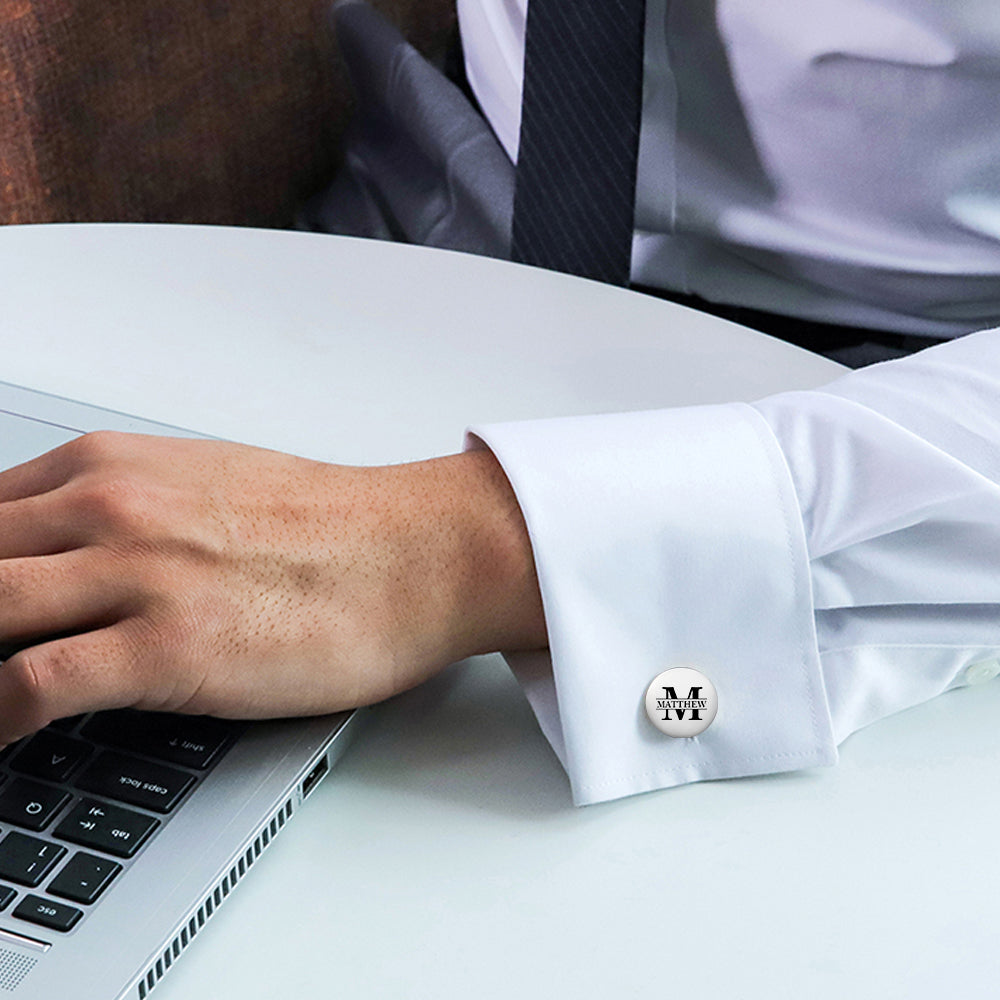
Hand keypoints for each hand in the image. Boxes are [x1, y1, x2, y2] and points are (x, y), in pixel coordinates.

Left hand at [0, 432, 545, 743]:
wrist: (416, 552)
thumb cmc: (331, 526)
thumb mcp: (206, 486)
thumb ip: (123, 511)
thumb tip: (71, 556)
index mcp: (112, 465)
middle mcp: (110, 507)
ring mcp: (136, 574)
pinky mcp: (168, 645)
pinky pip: (28, 685)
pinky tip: (7, 736)